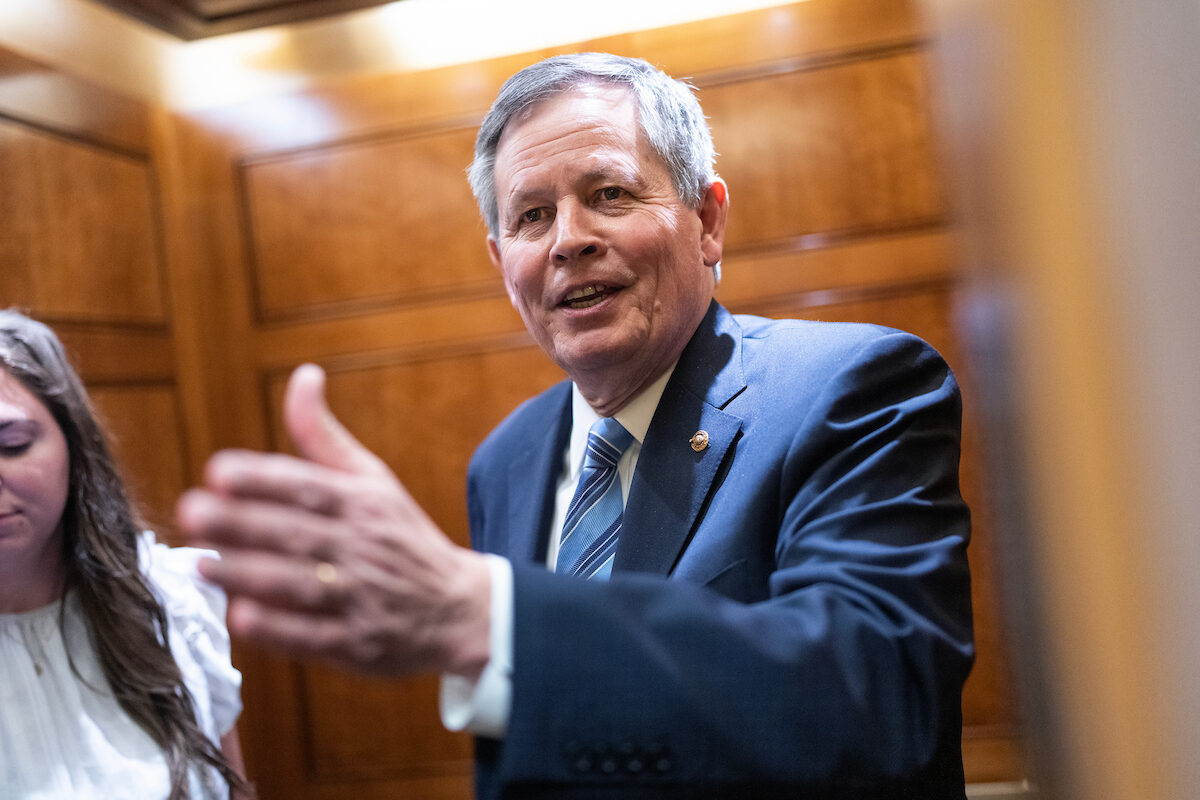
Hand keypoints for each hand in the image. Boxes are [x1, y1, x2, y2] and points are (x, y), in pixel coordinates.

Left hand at [177, 364, 490, 678]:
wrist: (458, 608)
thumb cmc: (402, 537)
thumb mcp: (374, 480)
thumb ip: (324, 437)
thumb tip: (303, 376)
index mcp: (364, 503)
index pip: (309, 486)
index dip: (264, 479)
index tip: (218, 472)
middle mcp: (362, 547)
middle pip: (297, 533)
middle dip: (243, 523)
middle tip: (192, 512)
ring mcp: (361, 598)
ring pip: (300, 584)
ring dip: (249, 574)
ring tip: (201, 564)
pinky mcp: (356, 644)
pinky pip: (314, 636)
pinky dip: (279, 628)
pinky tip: (242, 616)